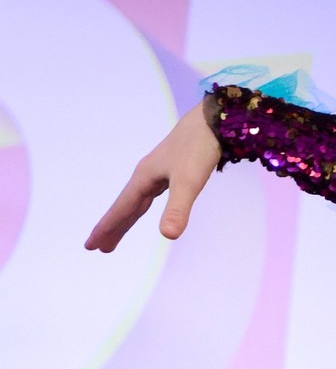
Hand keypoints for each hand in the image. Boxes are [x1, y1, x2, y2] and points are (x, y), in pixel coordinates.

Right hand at [87, 101, 220, 252]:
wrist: (210, 121)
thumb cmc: (198, 150)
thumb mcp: (189, 182)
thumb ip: (178, 209)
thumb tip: (168, 236)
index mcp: (143, 180)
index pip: (121, 210)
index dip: (108, 228)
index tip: (92, 246)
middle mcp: (145, 176)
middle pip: (125, 208)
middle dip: (112, 228)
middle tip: (97, 247)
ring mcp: (157, 172)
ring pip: (136, 202)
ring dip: (125, 218)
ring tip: (115, 235)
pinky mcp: (170, 170)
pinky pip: (148, 194)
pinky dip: (140, 206)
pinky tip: (141, 206)